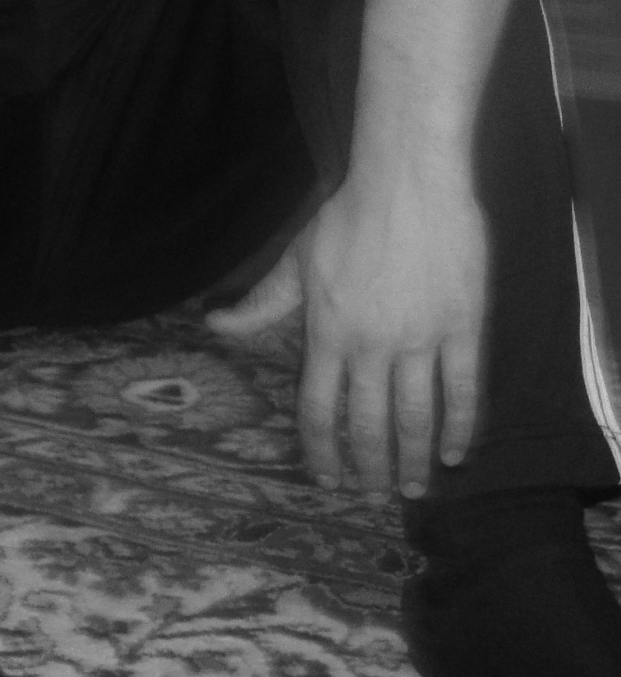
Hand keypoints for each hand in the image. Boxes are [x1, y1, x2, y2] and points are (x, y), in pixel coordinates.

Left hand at [210, 0, 509, 499]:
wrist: (407, 180)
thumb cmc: (346, 216)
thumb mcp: (295, 259)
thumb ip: (263, 303)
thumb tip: (214, 325)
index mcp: (326, 333)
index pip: (318, 408)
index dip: (322, 451)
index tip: (328, 480)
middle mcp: (370, 346)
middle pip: (369, 424)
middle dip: (372, 467)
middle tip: (377, 495)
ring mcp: (418, 339)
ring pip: (417, 417)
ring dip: (416, 459)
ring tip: (416, 489)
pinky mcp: (461, 328)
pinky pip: (463, 390)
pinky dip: (461, 427)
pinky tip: (458, 454)